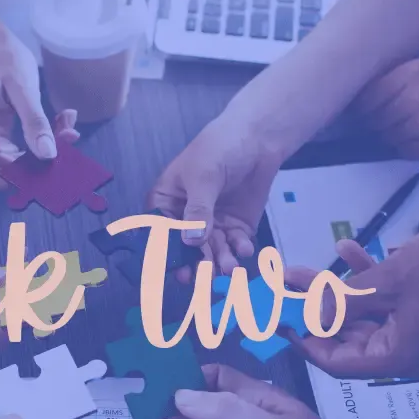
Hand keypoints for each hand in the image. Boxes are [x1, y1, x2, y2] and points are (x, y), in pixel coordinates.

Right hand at [0, 27, 80, 188]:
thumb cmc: (2, 58)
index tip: (38, 166)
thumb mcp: (23, 86)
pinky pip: (21, 153)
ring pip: (16, 165)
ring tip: (67, 127)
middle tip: (65, 138)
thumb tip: (48, 156)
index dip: (7, 180)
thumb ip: (35, 122)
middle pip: (2, 173)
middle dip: (37, 164)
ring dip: (45, 153)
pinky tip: (62, 123)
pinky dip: (43, 143)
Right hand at [149, 111, 286, 278]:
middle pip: (186, 248)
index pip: (160, 231)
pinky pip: (234, 245)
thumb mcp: (204, 176)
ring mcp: (211, 224)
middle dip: (195, 264)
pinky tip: (244, 248)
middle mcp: (186, 218)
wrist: (258, 139)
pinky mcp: (235, 227)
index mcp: (167, 202)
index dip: (165, 252)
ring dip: (220, 261)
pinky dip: (239, 250)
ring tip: (230, 267)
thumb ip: (198, 210)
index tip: (174, 269)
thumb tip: (192, 241)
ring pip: (211, 251)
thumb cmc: (220, 147)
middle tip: (203, 279)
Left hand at [288, 223, 418, 379]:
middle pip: (348, 336)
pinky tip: (350, 252)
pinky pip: (390, 301)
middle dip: (315, 309)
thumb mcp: (387, 281)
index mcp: (398, 357)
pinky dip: (370, 280)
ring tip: (307, 267)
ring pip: (366, 314)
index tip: (282, 325)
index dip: (306, 344)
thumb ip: (343, 300)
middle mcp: (408, 352)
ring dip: (338, 290)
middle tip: (288, 288)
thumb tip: (310, 315)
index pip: (338, 364)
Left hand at [356, 59, 418, 158]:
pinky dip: (405, 145)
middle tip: (380, 117)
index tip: (359, 105)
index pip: (366, 95)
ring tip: (405, 124)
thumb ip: (402, 80)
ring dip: (389, 133)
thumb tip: (369, 97)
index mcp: (412, 73)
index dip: (360, 103)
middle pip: (372, 118)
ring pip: (386, 136)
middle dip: (373, 120)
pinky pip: (404, 150)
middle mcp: (412, 100)